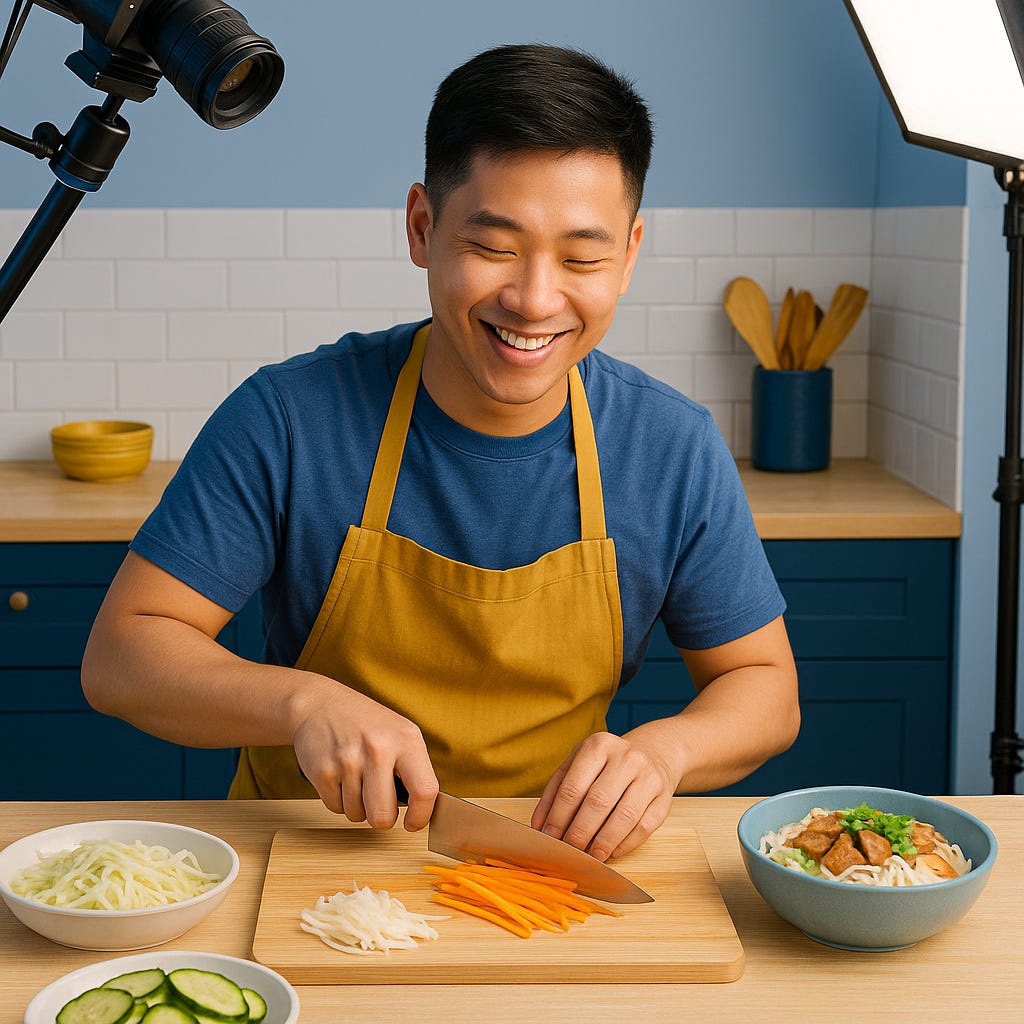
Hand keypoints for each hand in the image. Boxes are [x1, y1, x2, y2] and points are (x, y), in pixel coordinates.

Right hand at [291, 677, 438, 831]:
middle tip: (379, 802)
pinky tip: (339, 775)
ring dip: (357, 805)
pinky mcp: (322, 771)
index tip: (413, 823)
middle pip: (383, 816)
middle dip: (381, 818)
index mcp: (406, 739)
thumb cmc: (365, 723)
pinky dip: (338, 799)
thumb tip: (423, 810)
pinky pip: (335, 808)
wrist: (319, 703)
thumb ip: (413, 767)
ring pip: (356, 815)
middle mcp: (378, 749)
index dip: (421, 816)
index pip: (425, 790)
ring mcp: (348, 760)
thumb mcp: (398, 733)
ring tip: (356, 777)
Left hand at [530, 731, 675, 860]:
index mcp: (598, 745)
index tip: (549, 838)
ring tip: (589, 856)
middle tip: (568, 851)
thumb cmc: (606, 765)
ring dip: (603, 842)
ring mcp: (649, 777)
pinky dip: (625, 844)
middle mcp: (626, 758)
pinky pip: (644, 827)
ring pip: (624, 816)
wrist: (652, 754)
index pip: (572, 787)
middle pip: (598, 802)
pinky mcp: (664, 798)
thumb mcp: (578, 765)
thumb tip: (540, 825)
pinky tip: (611, 852)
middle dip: (579, 832)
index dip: (558, 817)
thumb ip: (556, 791)